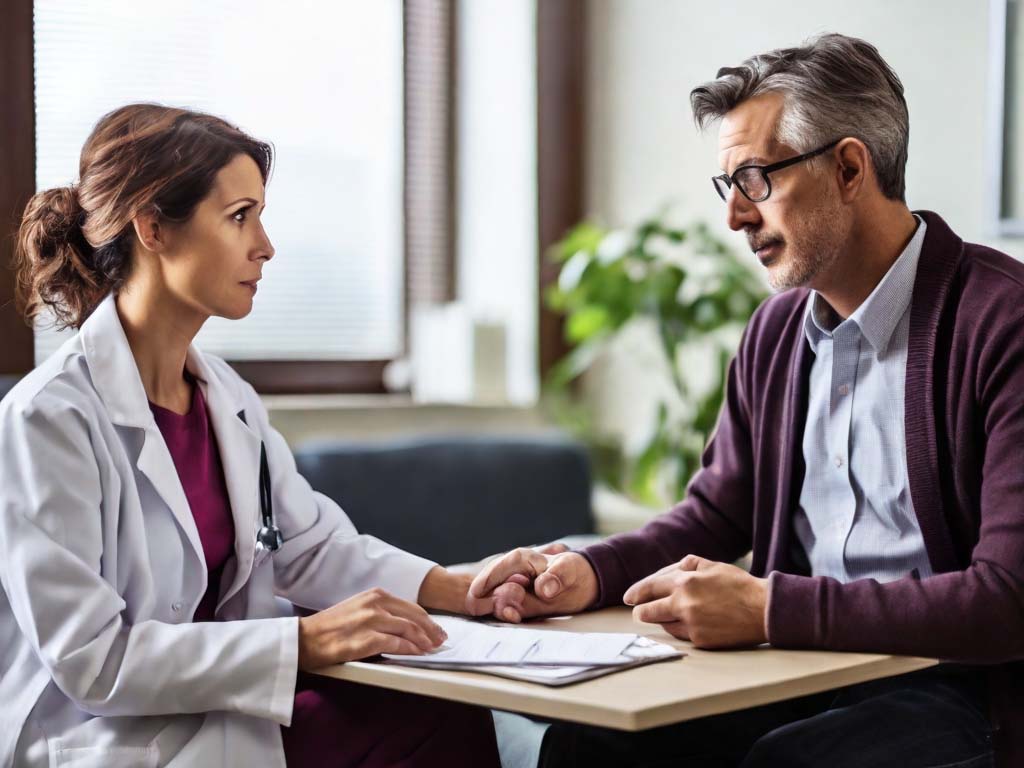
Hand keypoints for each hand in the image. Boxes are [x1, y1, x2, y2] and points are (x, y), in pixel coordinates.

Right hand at [297, 588, 447, 669]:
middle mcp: (375, 604)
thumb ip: (381, 612)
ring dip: (424, 641)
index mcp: (375, 594)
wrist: (304, 638)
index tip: (436, 629)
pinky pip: (397, 645)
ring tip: (432, 650)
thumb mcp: (359, 609)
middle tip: (441, 641)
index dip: (427, 620)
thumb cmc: (331, 627)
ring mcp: (371, 621)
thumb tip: (406, 625)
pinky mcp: (366, 640)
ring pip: (409, 630)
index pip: (411, 607)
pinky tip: (417, 655)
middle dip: (431, 630)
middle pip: (414, 617)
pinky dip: (410, 650)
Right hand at [468, 544, 598, 622]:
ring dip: (498, 607)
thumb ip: (555, 578)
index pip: (499, 568)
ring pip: (494, 599)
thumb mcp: (568, 570)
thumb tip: (543, 588)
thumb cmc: (573, 570)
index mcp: (521, 559)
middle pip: (489, 585)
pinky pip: (505, 609)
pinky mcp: (516, 604)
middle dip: (487, 597)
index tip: (475, 593)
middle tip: (496, 609)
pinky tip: (514, 617)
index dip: (487, 580)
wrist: (583, 583)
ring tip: (512, 615)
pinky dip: (506, 613)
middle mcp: (511, 574)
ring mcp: (511, 589)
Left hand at [623, 555, 767, 648]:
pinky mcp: (700, 640)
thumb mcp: (711, 565)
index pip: (650, 587)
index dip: (636, 593)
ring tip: (673, 614)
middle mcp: (684, 604)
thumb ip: (686, 566)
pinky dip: (681, 629)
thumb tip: (667, 572)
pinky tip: (690, 622)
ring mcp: (691, 624)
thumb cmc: (738, 584)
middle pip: (648, 612)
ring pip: (664, 625)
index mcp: (685, 582)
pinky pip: (681, 635)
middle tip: (639, 611)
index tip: (628, 598)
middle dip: (641, 611)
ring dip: (663, 620)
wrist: (763, 610)